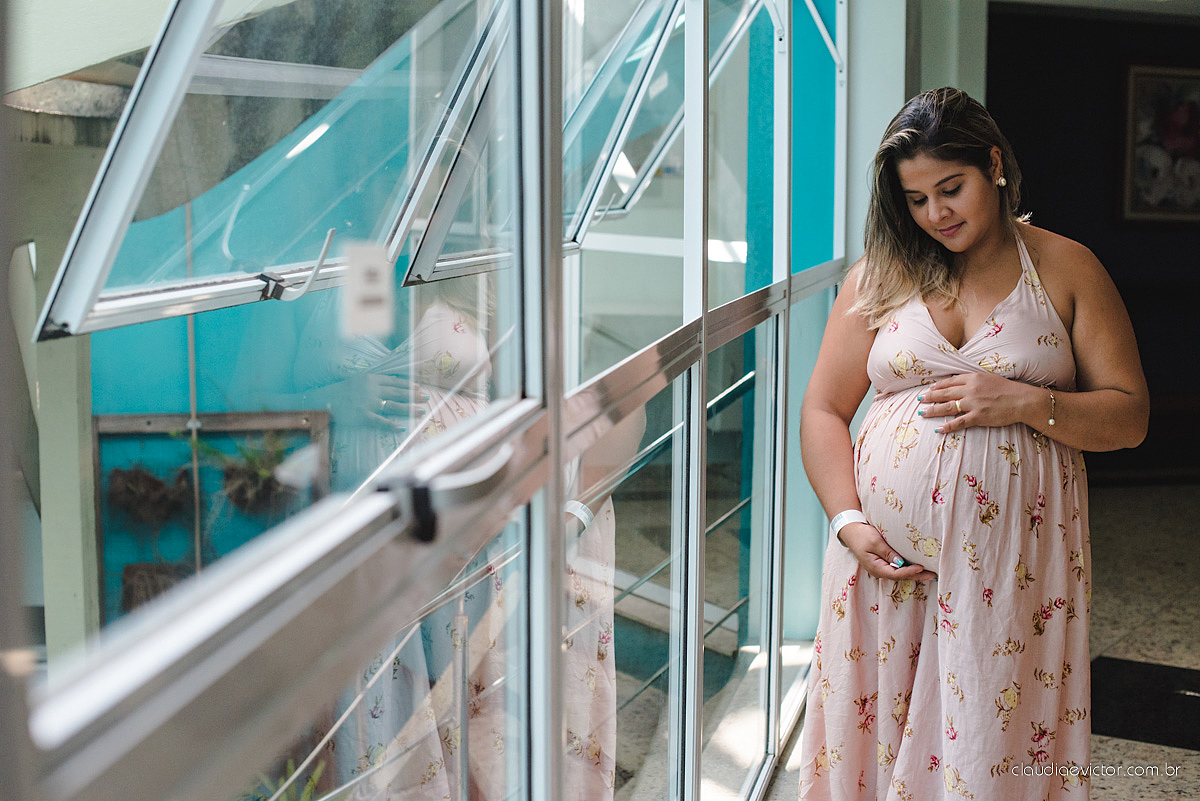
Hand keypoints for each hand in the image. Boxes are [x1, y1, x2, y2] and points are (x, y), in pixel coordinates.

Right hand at [326, 372, 430, 427]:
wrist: (323, 400)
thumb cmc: (340, 391)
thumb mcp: (358, 380)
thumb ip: (374, 382)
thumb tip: (391, 384)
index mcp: (371, 379)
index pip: (394, 381)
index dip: (408, 384)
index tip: (419, 387)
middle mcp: (372, 389)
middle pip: (398, 392)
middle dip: (414, 395)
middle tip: (427, 397)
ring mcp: (368, 403)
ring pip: (394, 405)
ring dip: (410, 408)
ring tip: (422, 411)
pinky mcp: (363, 416)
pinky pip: (380, 421)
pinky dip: (391, 425)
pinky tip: (401, 428)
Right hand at [839, 522, 936, 580]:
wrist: (851, 531)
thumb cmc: (862, 535)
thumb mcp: (874, 542)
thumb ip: (888, 553)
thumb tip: (901, 562)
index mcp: (876, 568)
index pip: (896, 574)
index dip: (909, 572)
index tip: (921, 567)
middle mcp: (880, 571)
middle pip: (901, 577)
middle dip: (917, 576)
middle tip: (933, 575)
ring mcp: (882, 568)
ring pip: (901, 574)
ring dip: (915, 574)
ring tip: (930, 574)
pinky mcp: (884, 563)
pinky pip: (899, 569)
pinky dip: (909, 569)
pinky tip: (919, 569)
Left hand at [916, 372, 1039, 434]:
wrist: (1022, 400)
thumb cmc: (1008, 389)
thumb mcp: (989, 378)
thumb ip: (973, 380)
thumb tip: (959, 382)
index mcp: (973, 378)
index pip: (950, 381)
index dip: (938, 386)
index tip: (929, 389)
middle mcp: (971, 390)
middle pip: (945, 393)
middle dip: (930, 397)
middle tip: (918, 400)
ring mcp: (973, 404)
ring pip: (948, 407)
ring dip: (933, 410)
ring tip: (922, 413)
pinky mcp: (978, 417)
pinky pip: (959, 422)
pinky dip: (947, 426)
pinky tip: (938, 429)